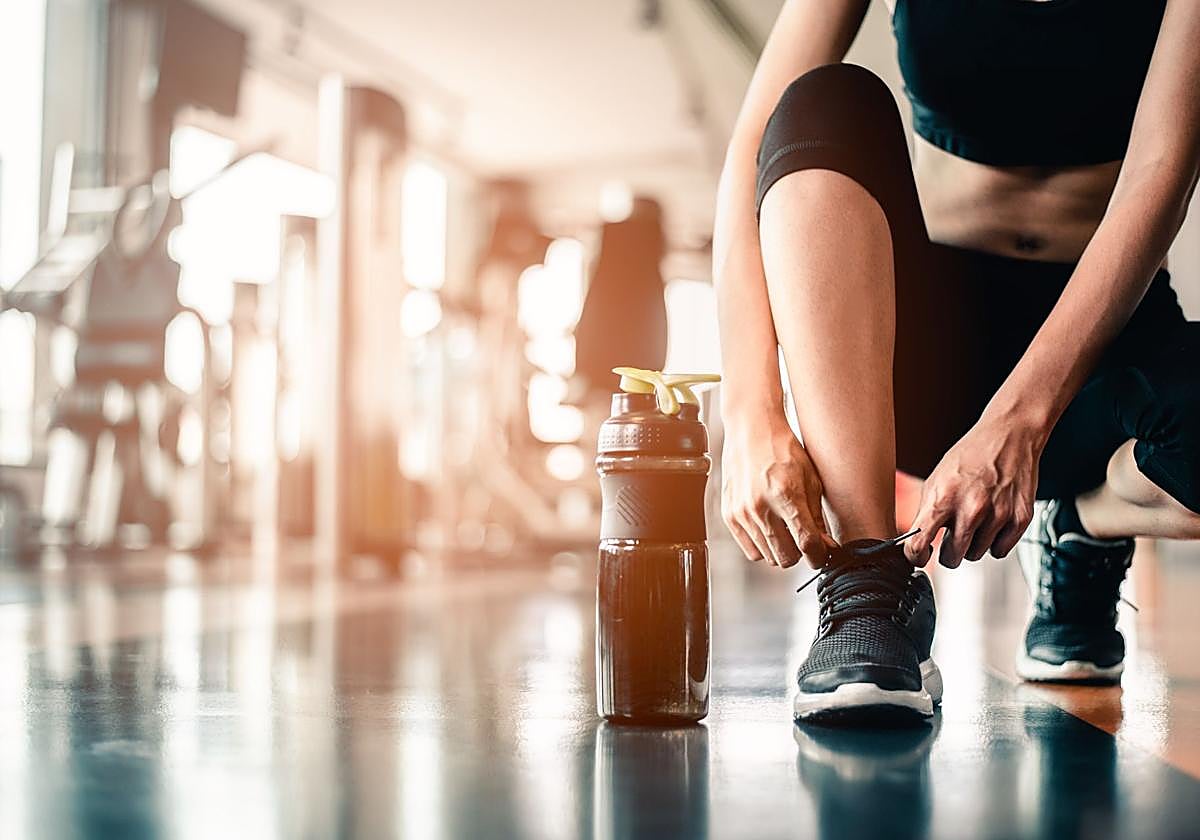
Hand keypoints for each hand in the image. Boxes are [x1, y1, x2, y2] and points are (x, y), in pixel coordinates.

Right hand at [721, 417, 838, 567]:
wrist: (751, 431)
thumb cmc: (784, 450)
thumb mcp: (811, 480)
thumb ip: (817, 517)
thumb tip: (825, 547)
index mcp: (786, 494)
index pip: (807, 543)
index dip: (820, 555)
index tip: (823, 554)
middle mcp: (760, 507)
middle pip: (787, 557)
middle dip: (800, 553)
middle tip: (804, 538)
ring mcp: (742, 513)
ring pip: (769, 557)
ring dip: (782, 549)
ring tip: (786, 529)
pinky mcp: (729, 516)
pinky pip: (751, 551)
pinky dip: (763, 546)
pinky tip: (770, 527)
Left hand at [904, 413, 1043, 566]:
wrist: (1008, 436)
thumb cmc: (971, 456)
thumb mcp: (936, 480)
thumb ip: (927, 512)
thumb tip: (917, 542)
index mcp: (943, 498)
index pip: (919, 545)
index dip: (917, 556)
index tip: (920, 557)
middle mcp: (971, 509)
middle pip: (952, 559)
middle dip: (949, 552)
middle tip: (952, 536)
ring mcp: (998, 515)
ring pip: (976, 555)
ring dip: (973, 544)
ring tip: (975, 519)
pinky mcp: (1020, 519)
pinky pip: (1000, 551)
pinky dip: (995, 542)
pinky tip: (993, 522)